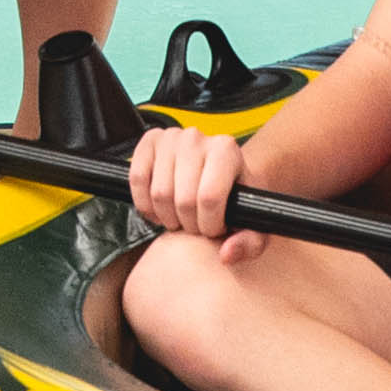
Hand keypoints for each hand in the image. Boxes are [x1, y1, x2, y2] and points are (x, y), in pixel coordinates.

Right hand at [123, 125, 257, 257]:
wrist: (219, 171)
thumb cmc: (236, 198)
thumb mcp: (253, 222)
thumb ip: (249, 243)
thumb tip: (226, 254)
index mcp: (226, 150)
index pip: (209, 198)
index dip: (209, 225)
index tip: (215, 228)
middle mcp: (197, 138)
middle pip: (183, 200)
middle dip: (189, 225)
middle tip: (197, 225)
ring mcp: (170, 137)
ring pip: (159, 193)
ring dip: (167, 217)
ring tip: (180, 217)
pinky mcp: (149, 141)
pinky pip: (137, 180)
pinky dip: (145, 204)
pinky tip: (160, 209)